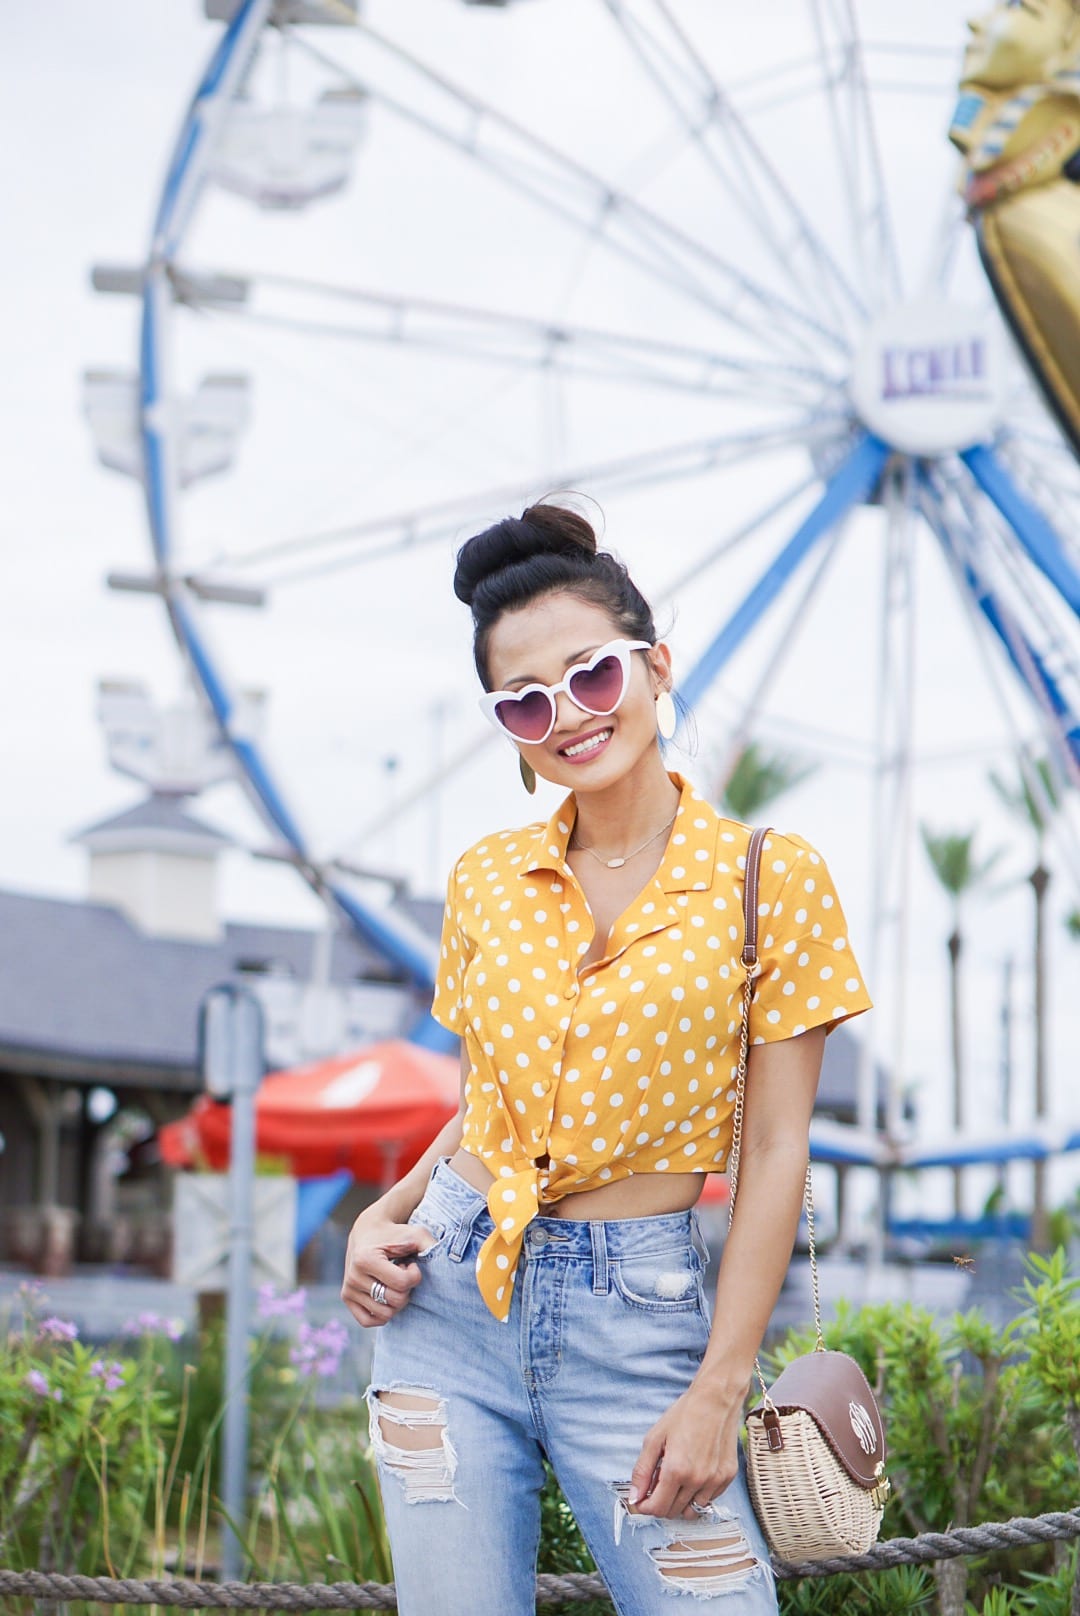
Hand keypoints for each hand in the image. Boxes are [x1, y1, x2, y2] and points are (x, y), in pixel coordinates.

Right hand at [340, 1212, 433, 1328]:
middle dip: (406, 1289)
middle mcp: (353, 1277)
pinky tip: (385, 1293)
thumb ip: (431, 1246)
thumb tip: (447, 1264)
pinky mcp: (346, 1298)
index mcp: (366, 1260)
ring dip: (395, 1300)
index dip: (414, 1275)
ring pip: (385, 1313)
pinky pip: (369, 1321)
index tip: (410, 1264)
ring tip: (392, 1281)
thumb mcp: (415, 1234)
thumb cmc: (395, 1234)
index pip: (402, 1284)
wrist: (368, 1231)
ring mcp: (348, 1290)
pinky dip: (382, 1313)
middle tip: (401, 1273)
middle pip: (394, 1301)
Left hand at [628, 1380, 744, 1520]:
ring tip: (676, 1482)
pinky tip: (693, 1476)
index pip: (657, 1508)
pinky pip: (709, 1500)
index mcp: (676, 1470)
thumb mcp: (655, 1438)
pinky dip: (697, 1495)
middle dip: (660, 1504)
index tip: (641, 1500)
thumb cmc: (684, 1415)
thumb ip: (642, 1471)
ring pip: (692, 1511)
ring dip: (679, 1503)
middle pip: (673, 1512)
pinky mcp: (727, 1478)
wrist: (716, 1400)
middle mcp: (697, 1481)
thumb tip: (634, 1497)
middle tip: (657, 1485)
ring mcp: (714, 1481)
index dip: (645, 1507)